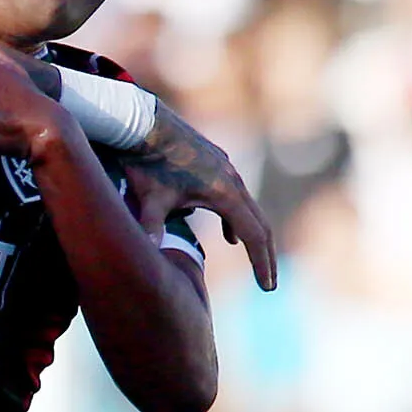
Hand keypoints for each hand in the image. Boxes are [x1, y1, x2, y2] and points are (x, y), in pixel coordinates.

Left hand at [125, 109, 279, 290]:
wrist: (143, 122)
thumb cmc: (146, 162)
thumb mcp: (149, 200)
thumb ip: (151, 228)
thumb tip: (147, 255)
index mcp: (225, 192)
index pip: (253, 236)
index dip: (261, 263)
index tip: (267, 288)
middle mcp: (232, 180)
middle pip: (259, 224)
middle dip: (264, 255)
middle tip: (268, 284)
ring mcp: (225, 169)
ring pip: (247, 209)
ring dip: (251, 236)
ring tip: (253, 261)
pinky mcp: (215, 164)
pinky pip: (234, 197)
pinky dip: (235, 219)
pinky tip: (228, 235)